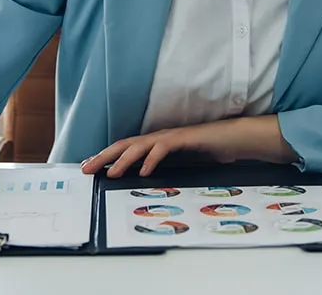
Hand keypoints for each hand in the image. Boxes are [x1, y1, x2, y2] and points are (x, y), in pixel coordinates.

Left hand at [81, 116, 295, 177]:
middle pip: (124, 144)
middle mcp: (160, 137)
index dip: (106, 157)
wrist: (236, 139)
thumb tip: (146, 185)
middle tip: (85, 169)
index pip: (125, 149)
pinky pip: (163, 147)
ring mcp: (171, 136)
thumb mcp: (183, 165)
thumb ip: (166, 170)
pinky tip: (143, 171)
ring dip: (121, 158)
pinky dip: (151, 158)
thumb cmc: (210, 151)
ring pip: (139, 145)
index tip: (89, 168)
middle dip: (103, 156)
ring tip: (108, 171)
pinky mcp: (184, 138)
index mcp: (157, 143)